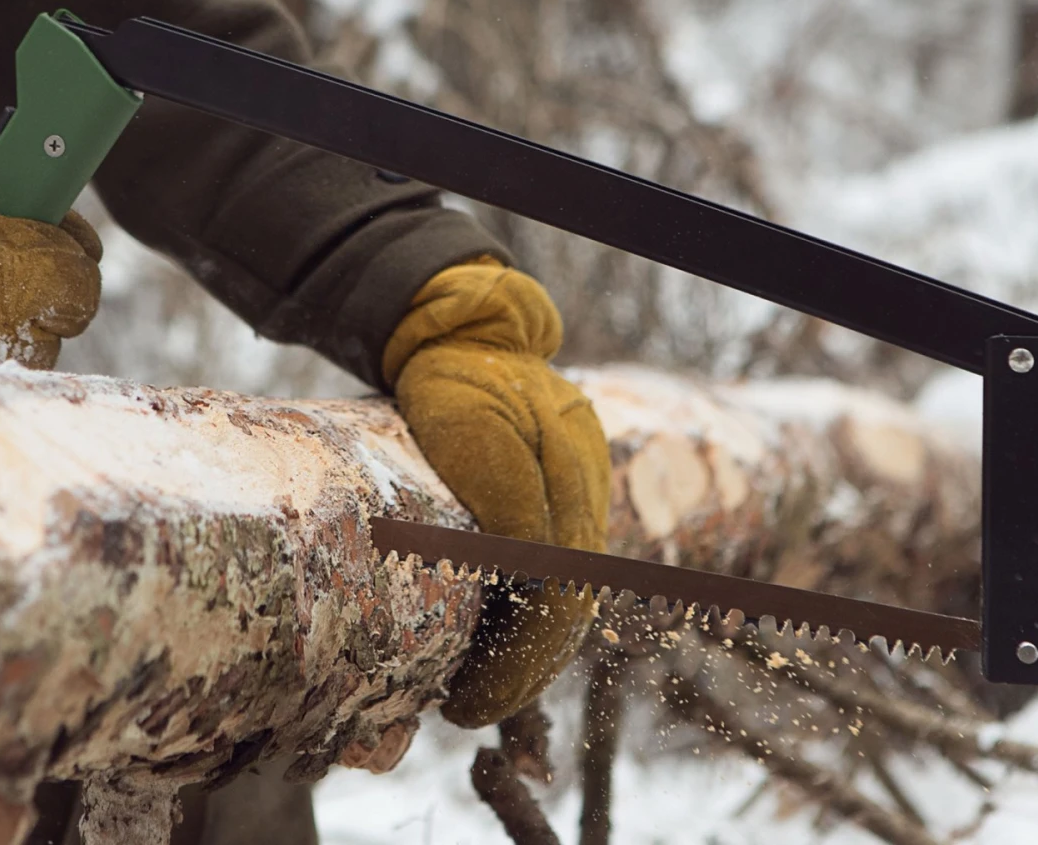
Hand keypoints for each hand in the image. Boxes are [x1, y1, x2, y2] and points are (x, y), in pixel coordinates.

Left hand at [384, 259, 610, 726]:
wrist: (458, 329)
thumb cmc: (452, 379)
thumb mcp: (472, 433)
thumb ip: (511, 508)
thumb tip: (530, 592)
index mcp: (571, 475)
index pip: (560, 595)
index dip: (518, 660)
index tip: (469, 700)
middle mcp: (585, 487)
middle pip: (570, 606)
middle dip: (524, 669)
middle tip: (469, 708)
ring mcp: (577, 487)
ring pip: (568, 593)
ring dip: (531, 650)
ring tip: (482, 688)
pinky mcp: (560, 489)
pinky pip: (558, 568)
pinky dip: (532, 614)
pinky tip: (500, 641)